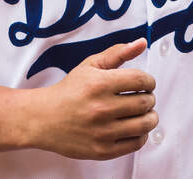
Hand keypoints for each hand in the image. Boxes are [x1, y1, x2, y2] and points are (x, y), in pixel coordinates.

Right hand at [24, 38, 158, 159]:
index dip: (149, 81)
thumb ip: (118, 53)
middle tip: (142, 98)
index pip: (141, 80)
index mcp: (99, 84)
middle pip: (145, 103)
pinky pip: (136, 143)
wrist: (43, 119)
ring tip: (141, 113)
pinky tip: (133, 128)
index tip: (146, 84)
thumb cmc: (69, 91)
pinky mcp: (102, 150)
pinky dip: (141, 135)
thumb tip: (142, 43)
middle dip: (149, 98)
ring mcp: (102, 131)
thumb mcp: (90, 65)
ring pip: (145, 124)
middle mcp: (101, 108)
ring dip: (149, 117)